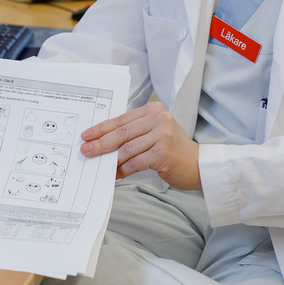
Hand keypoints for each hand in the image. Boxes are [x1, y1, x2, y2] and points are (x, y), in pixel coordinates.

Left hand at [79, 101, 200, 189]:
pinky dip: (122, 169)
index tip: (87, 135)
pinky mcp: (162, 153)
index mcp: (154, 110)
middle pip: (122, 132)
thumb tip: (104, 141)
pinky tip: (115, 174)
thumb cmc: (173, 150)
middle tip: (86, 150)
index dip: (101, 128)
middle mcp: (159, 119)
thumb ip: (134, 132)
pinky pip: (135, 162)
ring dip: (111, 159)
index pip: (121, 119)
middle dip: (101, 142)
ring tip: (100, 166)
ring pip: (127, 148)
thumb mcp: (155, 132)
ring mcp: (162, 136)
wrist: (198, 164)